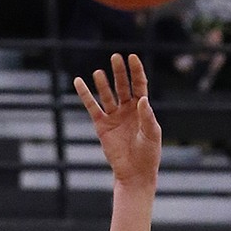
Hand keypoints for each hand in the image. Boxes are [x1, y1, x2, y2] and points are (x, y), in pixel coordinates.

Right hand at [73, 53, 160, 187]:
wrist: (134, 173)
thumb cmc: (148, 153)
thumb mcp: (152, 134)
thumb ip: (147, 116)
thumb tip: (142, 99)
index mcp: (142, 108)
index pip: (139, 85)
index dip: (136, 71)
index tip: (132, 58)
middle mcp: (127, 109)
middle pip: (122, 86)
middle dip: (119, 72)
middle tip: (115, 57)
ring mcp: (114, 116)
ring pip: (107, 95)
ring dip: (103, 83)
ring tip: (99, 72)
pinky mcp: (101, 125)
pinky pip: (92, 107)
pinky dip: (85, 95)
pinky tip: (79, 82)